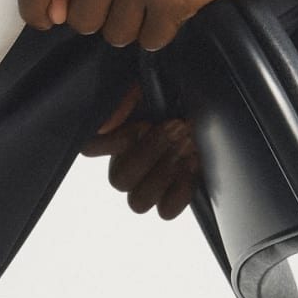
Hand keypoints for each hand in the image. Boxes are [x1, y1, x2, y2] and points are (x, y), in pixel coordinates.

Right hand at [81, 82, 200, 219]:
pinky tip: (192, 164)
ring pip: (138, 202)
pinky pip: (167, 211)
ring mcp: (147, 187)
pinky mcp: (171, 199)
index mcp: (116, 138)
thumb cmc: (176, 97)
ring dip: (163, 173)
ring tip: (187, 146)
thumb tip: (107, 125)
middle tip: (176, 128)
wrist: (206, 110)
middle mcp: (126, 166)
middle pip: (119, 180)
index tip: (139, 126)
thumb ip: (125, 101)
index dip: (112, 143)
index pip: (91, 149)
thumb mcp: (150, 86)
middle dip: (150, 153)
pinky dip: (180, 191)